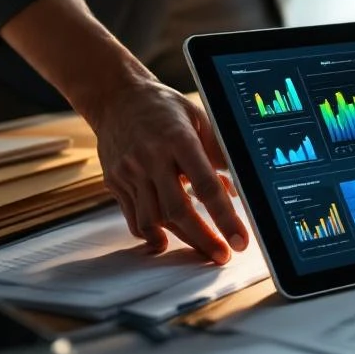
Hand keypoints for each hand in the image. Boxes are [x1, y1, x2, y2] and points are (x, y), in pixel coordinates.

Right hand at [87, 78, 248, 263]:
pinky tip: (168, 240)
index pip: (205, 186)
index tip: (239, 239)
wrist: (115, 97)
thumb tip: (239, 187)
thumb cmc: (163, 107)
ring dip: (181, 240)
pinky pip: (134, 218)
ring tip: (203, 250)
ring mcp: (129, 171)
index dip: (225, 217)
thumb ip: (218, 151)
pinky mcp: (115, 182)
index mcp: (177, 139)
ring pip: (154, 220)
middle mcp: (150, 158)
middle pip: (178, 211)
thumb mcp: (198, 118)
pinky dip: (152, 233)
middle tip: (222, 256)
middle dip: (203, 239)